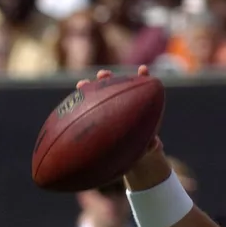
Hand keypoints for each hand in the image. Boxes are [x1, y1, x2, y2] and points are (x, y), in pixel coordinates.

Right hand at [76, 66, 167, 186]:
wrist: (132, 156)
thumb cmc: (144, 148)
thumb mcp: (150, 147)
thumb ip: (153, 145)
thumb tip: (156, 144)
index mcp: (137, 106)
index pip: (139, 88)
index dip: (141, 78)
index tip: (142, 70)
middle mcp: (120, 104)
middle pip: (114, 87)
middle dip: (108, 79)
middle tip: (103, 75)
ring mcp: (106, 110)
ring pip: (97, 96)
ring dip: (90, 89)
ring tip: (82, 84)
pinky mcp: (95, 118)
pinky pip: (85, 111)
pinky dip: (79, 107)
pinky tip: (69, 107)